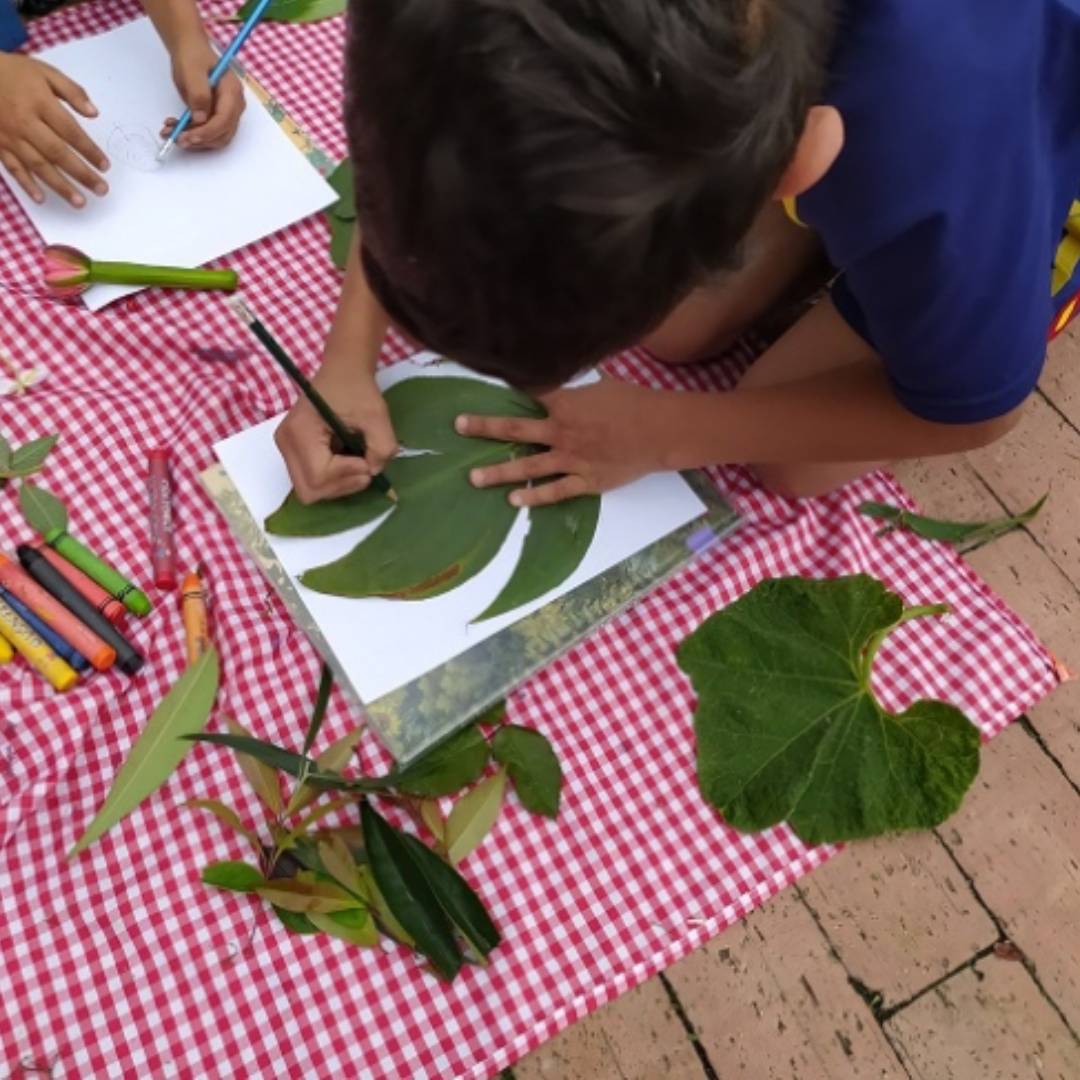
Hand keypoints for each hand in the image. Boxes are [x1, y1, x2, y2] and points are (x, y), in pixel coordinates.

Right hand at [0, 54, 108, 206]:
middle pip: (57, 153)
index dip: (89, 150)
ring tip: (80, 202)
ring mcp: (10, 136)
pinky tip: (41, 198)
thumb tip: (94, 113)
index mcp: (40, 102)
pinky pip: (12, 168)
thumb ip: (71, 91)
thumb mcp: (44, 71)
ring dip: (60, 186)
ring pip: (38, 165)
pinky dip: (26, 184)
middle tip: (101, 190)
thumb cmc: (14, 72)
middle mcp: (25, 122)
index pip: (70, 131)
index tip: (105, 166)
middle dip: (81, 174)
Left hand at [162, 35, 244, 149]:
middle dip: (199, 139)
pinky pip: (206, 132)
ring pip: (214, 137)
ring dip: (193, 139)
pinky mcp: (215, 117)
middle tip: (176, 139)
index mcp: (232, 93)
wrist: (189, 50)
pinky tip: (173, 127)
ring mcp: (226, 113)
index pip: (224, 121)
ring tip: (169, 132)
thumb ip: (198, 94)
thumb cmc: (192, 56)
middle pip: (222, 134)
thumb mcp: (192, 71)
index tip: (187, 137)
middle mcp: (234, 107)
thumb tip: (200, 119)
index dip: (207, 132)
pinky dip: (190, 133)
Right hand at [275, 364, 398, 502]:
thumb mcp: (377, 416)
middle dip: (341, 485)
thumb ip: (381, 447)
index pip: (319, 475)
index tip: (368, 461)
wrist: (342, 371)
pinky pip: (310, 479)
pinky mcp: (293, 451)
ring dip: (338, 483)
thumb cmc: (357, 389)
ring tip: (356, 461)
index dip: (347, 476)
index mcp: (301, 431)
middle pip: (309, 490)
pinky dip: (332, 478)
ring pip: (309, 489)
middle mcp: (286, 443)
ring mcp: (286, 449)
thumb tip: (373, 471)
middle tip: (364, 467)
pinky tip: (346, 460)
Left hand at [456, 378, 668, 506]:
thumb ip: (578, 383)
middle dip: (484, 426)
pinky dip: (534, 496)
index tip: (483, 377)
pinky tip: (513, 500)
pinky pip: (555, 491)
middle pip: (515, 428)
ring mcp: (572, 459)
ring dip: (499, 472)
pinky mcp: (586, 481)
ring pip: (528, 466)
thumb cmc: (634, 403)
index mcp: (566, 403)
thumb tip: (566, 365)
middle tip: (459, 426)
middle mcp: (562, 431)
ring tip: (474, 478)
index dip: (507, 385)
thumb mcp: (604, 384)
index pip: (530, 391)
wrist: (661, 432)